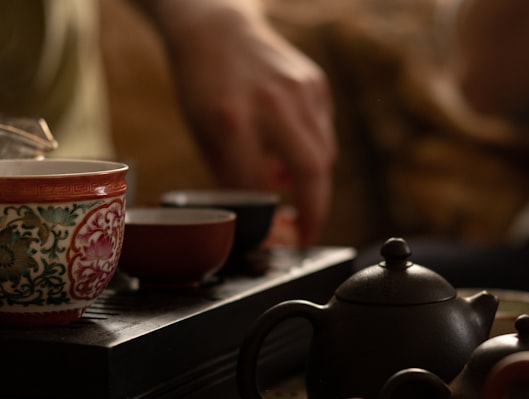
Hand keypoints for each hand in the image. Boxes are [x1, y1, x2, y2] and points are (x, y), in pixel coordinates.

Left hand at [152, 0, 335, 244]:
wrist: (216, 28)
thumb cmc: (204, 86)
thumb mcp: (204, 135)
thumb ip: (232, 177)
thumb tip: (259, 220)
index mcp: (233, 121)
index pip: (260, 187)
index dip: (271, 220)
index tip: (278, 240)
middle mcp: (273, 103)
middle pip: (311, 172)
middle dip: (316, 212)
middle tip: (309, 232)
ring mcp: (300, 90)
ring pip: (324, 155)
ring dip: (313, 181)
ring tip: (287, 183)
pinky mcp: (316, 83)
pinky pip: (324, 133)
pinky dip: (312, 150)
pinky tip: (288, 147)